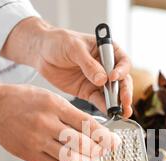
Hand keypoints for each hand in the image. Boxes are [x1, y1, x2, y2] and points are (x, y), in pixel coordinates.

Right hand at [0, 84, 119, 160]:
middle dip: (98, 151)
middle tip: (103, 151)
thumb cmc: (24, 100)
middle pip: (82, 144)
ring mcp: (36, 140)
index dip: (104, 136)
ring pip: (70, 158)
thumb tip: (94, 131)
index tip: (114, 142)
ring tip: (89, 157)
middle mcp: (46, 123)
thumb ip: (70, 114)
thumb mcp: (50, 97)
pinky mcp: (28, 154)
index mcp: (54, 105)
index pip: (87, 124)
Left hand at [1, 17, 132, 117]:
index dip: (121, 70)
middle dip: (124, 91)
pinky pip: (99, 100)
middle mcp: (106, 66)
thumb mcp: (74, 48)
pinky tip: (109, 112)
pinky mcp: (88, 91)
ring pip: (113, 93)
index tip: (113, 77)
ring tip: (122, 112)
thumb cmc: (58, 42)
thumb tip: (102, 80)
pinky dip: (105, 107)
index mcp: (107, 50)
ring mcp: (97, 80)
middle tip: (124, 101)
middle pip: (121, 80)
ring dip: (118, 103)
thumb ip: (88, 64)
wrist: (41, 52)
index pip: (122, 61)